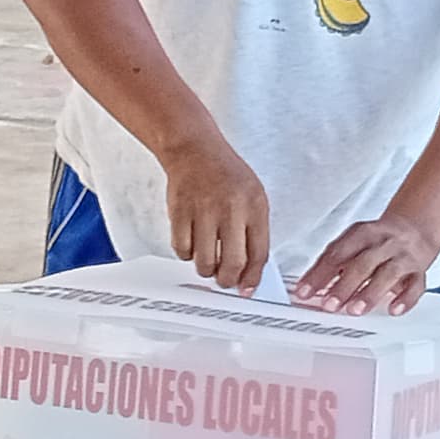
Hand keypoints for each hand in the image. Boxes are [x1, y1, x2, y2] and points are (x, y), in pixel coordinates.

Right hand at [158, 138, 272, 296]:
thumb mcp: (253, 197)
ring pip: (204, 262)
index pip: (259, 254)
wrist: (195, 150)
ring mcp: (204, 210)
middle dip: (227, 280)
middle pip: (232, 263)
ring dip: (205, 270)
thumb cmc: (226, 175)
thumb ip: (254, 232)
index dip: (252, 278)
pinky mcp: (180, 212)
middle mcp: (231, 208)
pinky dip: (186, 254)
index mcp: (254, 205)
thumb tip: (249, 272)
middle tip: (224, 280)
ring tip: (207, 262)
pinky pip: (182, 250)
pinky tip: (191, 245)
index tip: (246, 288)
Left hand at [298, 216, 437, 316]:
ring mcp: (403, 256)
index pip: (337, 252)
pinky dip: (405, 298)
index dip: (319, 273)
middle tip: (330, 304)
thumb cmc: (379, 240)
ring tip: (355, 309)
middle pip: (363, 263)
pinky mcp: (419, 271)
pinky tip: (393, 309)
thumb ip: (335, 263)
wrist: (415, 228)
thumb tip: (310, 287)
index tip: (305, 291)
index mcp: (363, 233)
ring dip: (370, 293)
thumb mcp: (356, 242)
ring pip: (388, 273)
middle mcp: (383, 242)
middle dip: (344, 285)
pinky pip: (415, 285)